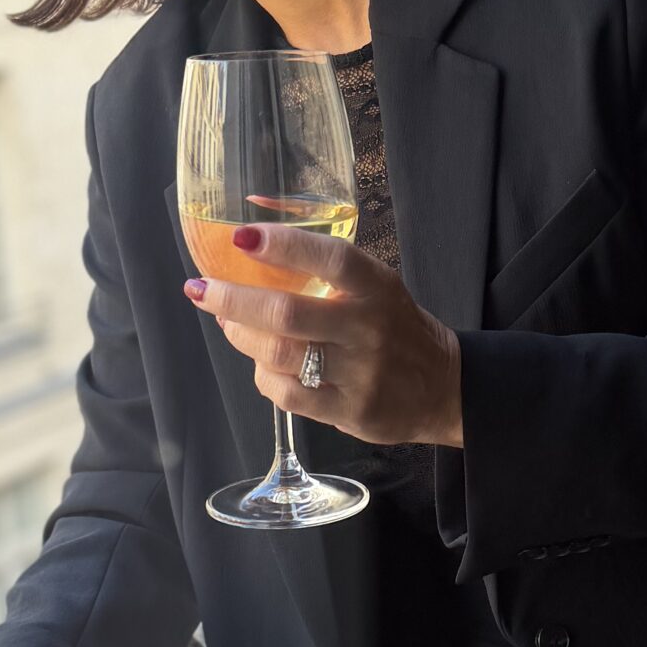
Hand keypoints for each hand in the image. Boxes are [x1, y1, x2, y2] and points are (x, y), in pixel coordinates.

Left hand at [183, 223, 463, 446]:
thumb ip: (326, 271)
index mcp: (377, 287)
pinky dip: (264, 377)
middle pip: (288, 312)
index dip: (284, 245)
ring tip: (229, 324)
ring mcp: (360, 373)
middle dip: (233, 299)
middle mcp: (369, 328)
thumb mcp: (376, 288)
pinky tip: (263, 365)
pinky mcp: (351, 411)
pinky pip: (288, 395)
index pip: (330, 258)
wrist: (443, 388)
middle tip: (202, 289)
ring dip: (242, 337)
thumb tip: (249, 248)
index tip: (241, 236)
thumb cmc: (394, 328)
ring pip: (280, 355)